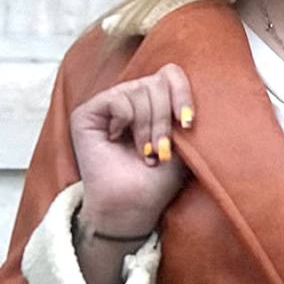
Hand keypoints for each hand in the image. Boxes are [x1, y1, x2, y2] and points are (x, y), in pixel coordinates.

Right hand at [70, 64, 195, 235]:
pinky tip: (119, 140)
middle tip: (161, 150)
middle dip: (164, 120)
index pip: (170, 75)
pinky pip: (118, 99)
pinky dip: (127, 121)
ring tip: (146, 153)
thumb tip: (195, 89)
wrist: (132, 207)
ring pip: (139, 90)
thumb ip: (184, 114)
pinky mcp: (88, 113)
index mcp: (154, 104)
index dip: (182, 94)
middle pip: (157, 82)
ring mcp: (109, 104)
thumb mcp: (182, 145)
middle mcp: (131, 99)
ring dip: (147, 127)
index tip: (187, 125)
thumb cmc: (157, 182)